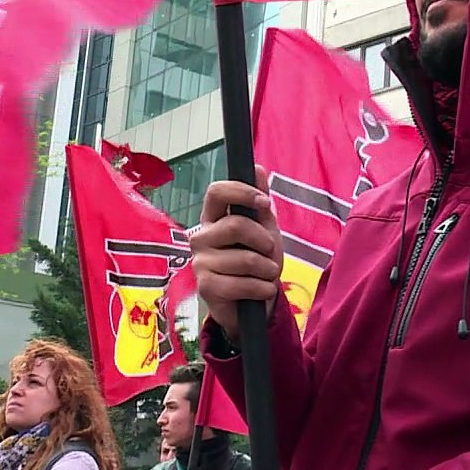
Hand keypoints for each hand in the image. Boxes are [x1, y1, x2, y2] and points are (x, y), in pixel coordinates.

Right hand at [190, 165, 283, 342]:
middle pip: (236, 225)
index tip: (264, 203)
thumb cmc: (257, 260)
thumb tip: (256, 168)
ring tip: (266, 275)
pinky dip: (262, 288)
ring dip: (267, 270)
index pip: (216, 191)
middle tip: (270, 252)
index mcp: (213, 218)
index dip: (242, 192)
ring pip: (244, 259)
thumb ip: (259, 202)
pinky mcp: (206, 287)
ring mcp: (200, 262)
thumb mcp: (264, 228)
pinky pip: (242, 284)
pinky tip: (261, 290)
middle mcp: (201, 237)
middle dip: (264, 240)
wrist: (254, 301)